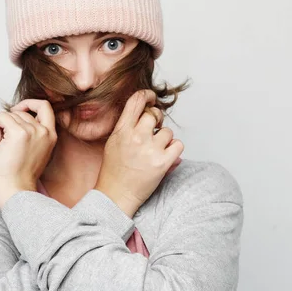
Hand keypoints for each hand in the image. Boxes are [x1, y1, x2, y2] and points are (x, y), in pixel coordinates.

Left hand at [0, 100, 57, 208]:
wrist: (14, 191)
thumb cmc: (17, 177)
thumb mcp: (32, 151)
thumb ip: (31, 134)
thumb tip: (14, 115)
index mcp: (51, 137)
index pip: (45, 106)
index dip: (28, 104)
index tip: (16, 112)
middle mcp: (44, 132)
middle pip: (21, 111)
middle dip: (7, 123)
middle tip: (1, 141)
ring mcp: (32, 131)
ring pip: (9, 114)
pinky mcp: (18, 132)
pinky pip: (0, 117)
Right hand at [95, 89, 183, 217]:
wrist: (116, 196)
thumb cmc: (113, 171)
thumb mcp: (113, 142)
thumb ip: (127, 126)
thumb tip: (147, 112)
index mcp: (121, 131)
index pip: (136, 101)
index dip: (147, 95)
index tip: (151, 98)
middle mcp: (136, 137)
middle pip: (154, 115)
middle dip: (157, 121)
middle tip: (153, 131)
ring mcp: (150, 150)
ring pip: (168, 131)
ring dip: (165, 139)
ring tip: (154, 150)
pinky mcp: (162, 163)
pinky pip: (178, 145)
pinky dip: (174, 149)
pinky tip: (165, 156)